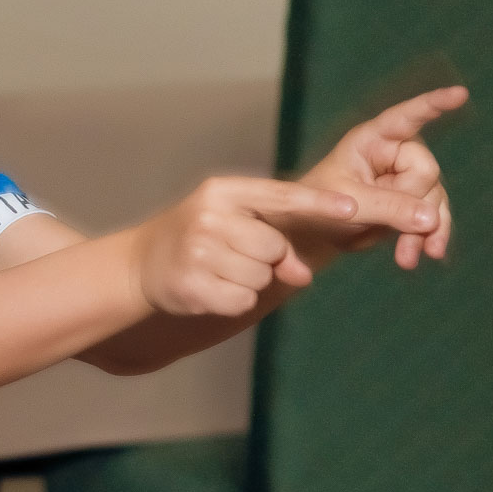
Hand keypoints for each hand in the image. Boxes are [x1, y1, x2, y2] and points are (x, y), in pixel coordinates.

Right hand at [129, 175, 440, 320]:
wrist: (139, 265)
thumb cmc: (199, 240)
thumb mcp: (232, 226)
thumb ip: (275, 241)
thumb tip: (304, 276)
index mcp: (223, 191)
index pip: (282, 195)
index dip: (320, 203)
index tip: (353, 209)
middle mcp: (209, 216)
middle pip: (274, 246)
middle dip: (267, 259)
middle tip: (233, 256)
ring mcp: (198, 252)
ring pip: (261, 276)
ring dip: (249, 281)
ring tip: (218, 271)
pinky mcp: (193, 286)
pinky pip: (243, 300)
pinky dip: (234, 300)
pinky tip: (210, 288)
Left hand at [297, 85, 466, 269]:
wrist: (315, 233)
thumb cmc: (318, 205)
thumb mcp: (350, 204)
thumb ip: (389, 208)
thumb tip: (431, 219)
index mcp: (372, 138)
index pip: (406, 117)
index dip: (433, 105)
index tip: (459, 94)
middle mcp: (395, 153)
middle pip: (426, 170)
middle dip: (411, 201)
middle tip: (378, 219)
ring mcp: (406, 178)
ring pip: (434, 198)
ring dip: (423, 230)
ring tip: (405, 258)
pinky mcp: (412, 203)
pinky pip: (435, 217)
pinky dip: (430, 237)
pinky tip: (429, 253)